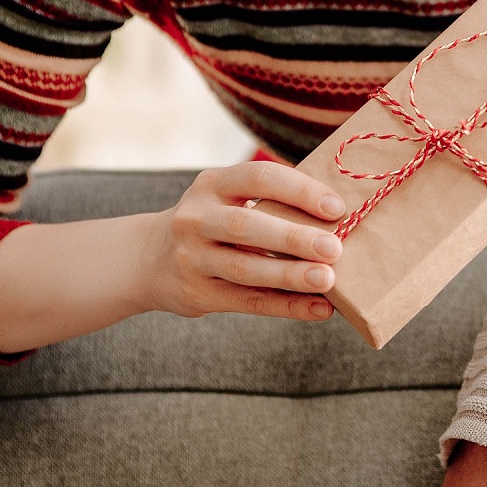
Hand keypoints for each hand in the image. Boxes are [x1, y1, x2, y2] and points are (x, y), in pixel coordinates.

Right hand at [138, 162, 348, 321]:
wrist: (148, 259)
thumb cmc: (212, 222)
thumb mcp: (225, 199)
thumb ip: (269, 202)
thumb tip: (339, 216)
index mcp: (212, 184)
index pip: (259, 177)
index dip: (299, 190)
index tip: (336, 207)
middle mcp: (195, 218)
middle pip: (247, 225)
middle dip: (293, 237)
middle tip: (334, 248)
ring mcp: (191, 258)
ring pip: (244, 268)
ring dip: (290, 275)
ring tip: (328, 280)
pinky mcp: (196, 294)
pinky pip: (247, 301)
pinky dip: (286, 306)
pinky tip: (318, 309)